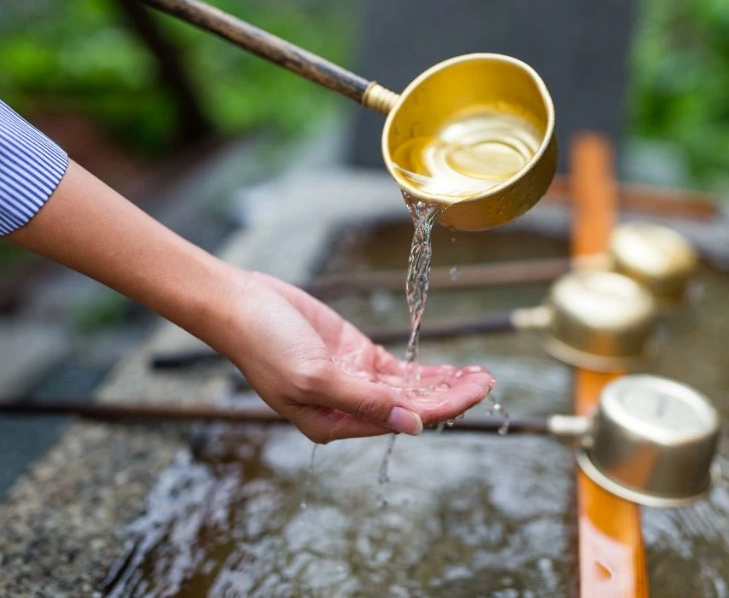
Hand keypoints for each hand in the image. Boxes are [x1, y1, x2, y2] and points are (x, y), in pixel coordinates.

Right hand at [208, 271, 495, 442]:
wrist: (240, 304)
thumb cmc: (265, 344)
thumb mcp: (315, 377)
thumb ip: (364, 401)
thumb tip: (412, 425)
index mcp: (335, 423)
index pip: (402, 419)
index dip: (443, 406)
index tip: (475, 391)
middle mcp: (348, 407)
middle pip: (412, 406)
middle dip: (451, 395)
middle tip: (488, 380)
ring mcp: (353, 380)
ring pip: (409, 388)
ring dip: (444, 383)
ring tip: (481, 375)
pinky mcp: (354, 354)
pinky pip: (398, 370)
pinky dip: (425, 369)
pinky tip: (454, 369)